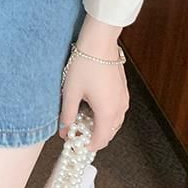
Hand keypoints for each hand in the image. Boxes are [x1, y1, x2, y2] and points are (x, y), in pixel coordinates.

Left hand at [59, 25, 128, 151]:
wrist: (99, 41)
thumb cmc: (85, 64)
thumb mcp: (71, 91)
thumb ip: (67, 114)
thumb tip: (64, 131)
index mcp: (107, 113)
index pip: (100, 140)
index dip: (87, 145)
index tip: (75, 143)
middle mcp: (119, 109)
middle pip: (108, 133)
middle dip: (93, 135)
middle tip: (76, 128)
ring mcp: (123, 98)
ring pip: (114, 121)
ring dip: (100, 124)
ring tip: (81, 114)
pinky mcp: (123, 89)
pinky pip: (117, 109)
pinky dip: (106, 113)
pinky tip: (92, 102)